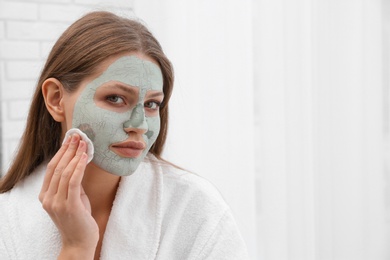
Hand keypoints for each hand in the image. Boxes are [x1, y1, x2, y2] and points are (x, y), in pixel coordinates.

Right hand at [39, 134, 98, 258]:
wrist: (80, 242)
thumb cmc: (79, 219)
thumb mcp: (73, 198)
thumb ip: (72, 184)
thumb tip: (79, 165)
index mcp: (45, 195)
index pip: (52, 168)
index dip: (61, 152)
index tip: (70, 140)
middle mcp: (48, 198)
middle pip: (56, 167)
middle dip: (68, 150)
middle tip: (77, 136)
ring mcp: (57, 202)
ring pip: (64, 172)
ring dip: (74, 155)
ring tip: (83, 143)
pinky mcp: (69, 206)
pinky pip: (73, 181)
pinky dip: (79, 167)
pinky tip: (84, 157)